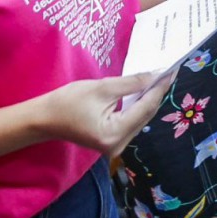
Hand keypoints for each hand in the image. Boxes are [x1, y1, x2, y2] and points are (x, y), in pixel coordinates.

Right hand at [40, 70, 174, 156]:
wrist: (44, 119)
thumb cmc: (68, 102)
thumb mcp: (102, 88)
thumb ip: (131, 83)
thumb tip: (155, 75)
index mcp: (114, 134)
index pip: (146, 108)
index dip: (160, 88)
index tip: (172, 71)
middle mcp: (118, 145)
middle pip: (146, 115)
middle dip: (157, 93)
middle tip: (169, 72)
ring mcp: (116, 146)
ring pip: (141, 119)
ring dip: (150, 99)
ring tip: (161, 79)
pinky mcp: (112, 141)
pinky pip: (132, 121)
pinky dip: (139, 107)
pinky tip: (145, 92)